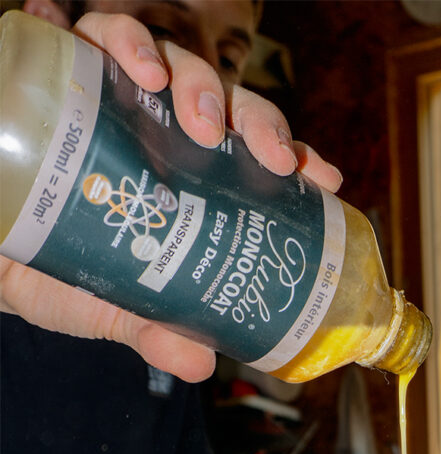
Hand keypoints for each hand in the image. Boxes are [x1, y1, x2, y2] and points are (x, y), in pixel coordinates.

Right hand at [0, 11, 342, 382]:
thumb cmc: (50, 272)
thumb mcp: (106, 306)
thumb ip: (151, 327)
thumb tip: (199, 365)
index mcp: (187, 178)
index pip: (252, 157)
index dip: (293, 159)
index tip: (324, 179)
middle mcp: (158, 130)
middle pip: (225, 104)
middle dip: (256, 121)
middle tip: (266, 155)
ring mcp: (112, 96)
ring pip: (169, 59)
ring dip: (189, 77)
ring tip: (190, 112)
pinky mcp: (62, 71)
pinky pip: (92, 33)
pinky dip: (111, 38)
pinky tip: (124, 60)